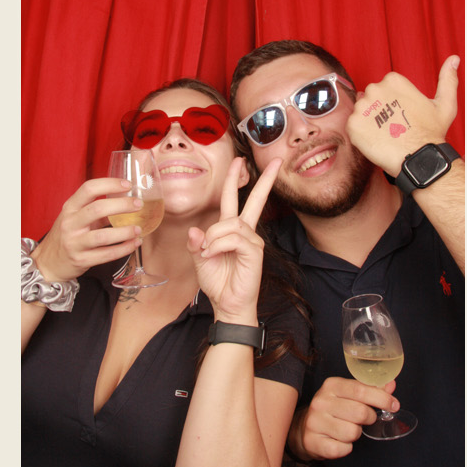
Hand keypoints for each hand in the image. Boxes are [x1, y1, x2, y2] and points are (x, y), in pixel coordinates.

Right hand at [31, 178, 145, 283]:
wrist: (49, 263)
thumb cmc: (67, 236)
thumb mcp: (75, 218)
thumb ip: (96, 209)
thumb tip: (125, 200)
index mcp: (69, 208)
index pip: (89, 189)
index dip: (110, 184)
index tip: (127, 185)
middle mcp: (70, 223)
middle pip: (97, 209)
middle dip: (122, 205)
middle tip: (138, 205)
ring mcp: (74, 243)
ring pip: (103, 236)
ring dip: (124, 232)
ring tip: (138, 229)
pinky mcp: (81, 260)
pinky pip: (106, 255)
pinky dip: (123, 249)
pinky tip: (134, 243)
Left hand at [187, 158, 280, 321]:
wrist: (227, 304)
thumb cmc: (217, 283)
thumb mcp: (199, 261)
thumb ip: (195, 244)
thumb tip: (194, 230)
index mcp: (231, 231)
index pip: (235, 200)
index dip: (235, 181)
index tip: (239, 162)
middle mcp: (245, 232)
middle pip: (253, 200)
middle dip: (262, 180)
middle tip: (272, 161)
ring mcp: (252, 241)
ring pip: (231, 224)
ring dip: (213, 236)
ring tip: (206, 252)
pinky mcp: (254, 251)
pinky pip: (234, 238)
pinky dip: (218, 245)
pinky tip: (212, 254)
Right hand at [293, 374, 399, 460]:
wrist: (303, 429)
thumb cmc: (333, 410)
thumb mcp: (349, 394)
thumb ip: (370, 389)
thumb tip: (391, 385)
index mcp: (331, 386)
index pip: (361, 390)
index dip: (382, 398)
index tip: (394, 405)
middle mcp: (320, 402)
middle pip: (360, 413)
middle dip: (369, 418)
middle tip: (365, 419)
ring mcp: (314, 422)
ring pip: (353, 432)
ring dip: (356, 434)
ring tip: (348, 429)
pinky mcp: (313, 442)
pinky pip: (342, 449)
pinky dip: (346, 448)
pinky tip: (339, 441)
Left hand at [346, 56, 460, 176]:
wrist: (418, 158)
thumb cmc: (431, 133)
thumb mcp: (445, 102)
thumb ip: (447, 79)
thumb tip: (454, 59)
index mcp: (394, 80)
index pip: (383, 88)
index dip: (390, 104)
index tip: (400, 116)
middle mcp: (376, 89)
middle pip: (370, 98)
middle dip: (378, 112)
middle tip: (392, 127)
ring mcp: (363, 107)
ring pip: (361, 113)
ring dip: (369, 123)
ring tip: (385, 135)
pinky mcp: (353, 125)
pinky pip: (352, 127)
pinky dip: (360, 135)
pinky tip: (376, 141)